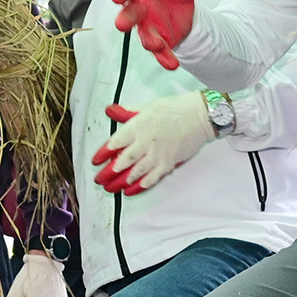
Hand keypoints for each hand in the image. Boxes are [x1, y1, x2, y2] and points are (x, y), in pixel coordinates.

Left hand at [91, 95, 215, 193]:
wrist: (200, 115)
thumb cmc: (175, 108)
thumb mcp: (148, 106)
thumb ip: (128, 112)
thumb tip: (111, 110)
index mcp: (138, 126)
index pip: (115, 142)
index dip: (103, 153)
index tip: (95, 161)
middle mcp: (146, 142)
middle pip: (123, 161)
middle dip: (109, 172)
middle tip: (99, 180)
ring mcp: (158, 154)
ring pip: (135, 172)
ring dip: (122, 181)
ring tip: (111, 188)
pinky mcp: (169, 163)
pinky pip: (152, 178)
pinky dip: (140, 185)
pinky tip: (131, 191)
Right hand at [110, 0, 195, 69]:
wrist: (182, 3)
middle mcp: (140, 8)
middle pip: (128, 15)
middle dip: (125, 19)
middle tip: (121, 24)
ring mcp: (149, 26)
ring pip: (144, 36)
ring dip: (148, 41)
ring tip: (155, 44)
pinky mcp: (161, 40)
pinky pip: (161, 52)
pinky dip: (165, 59)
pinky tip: (172, 64)